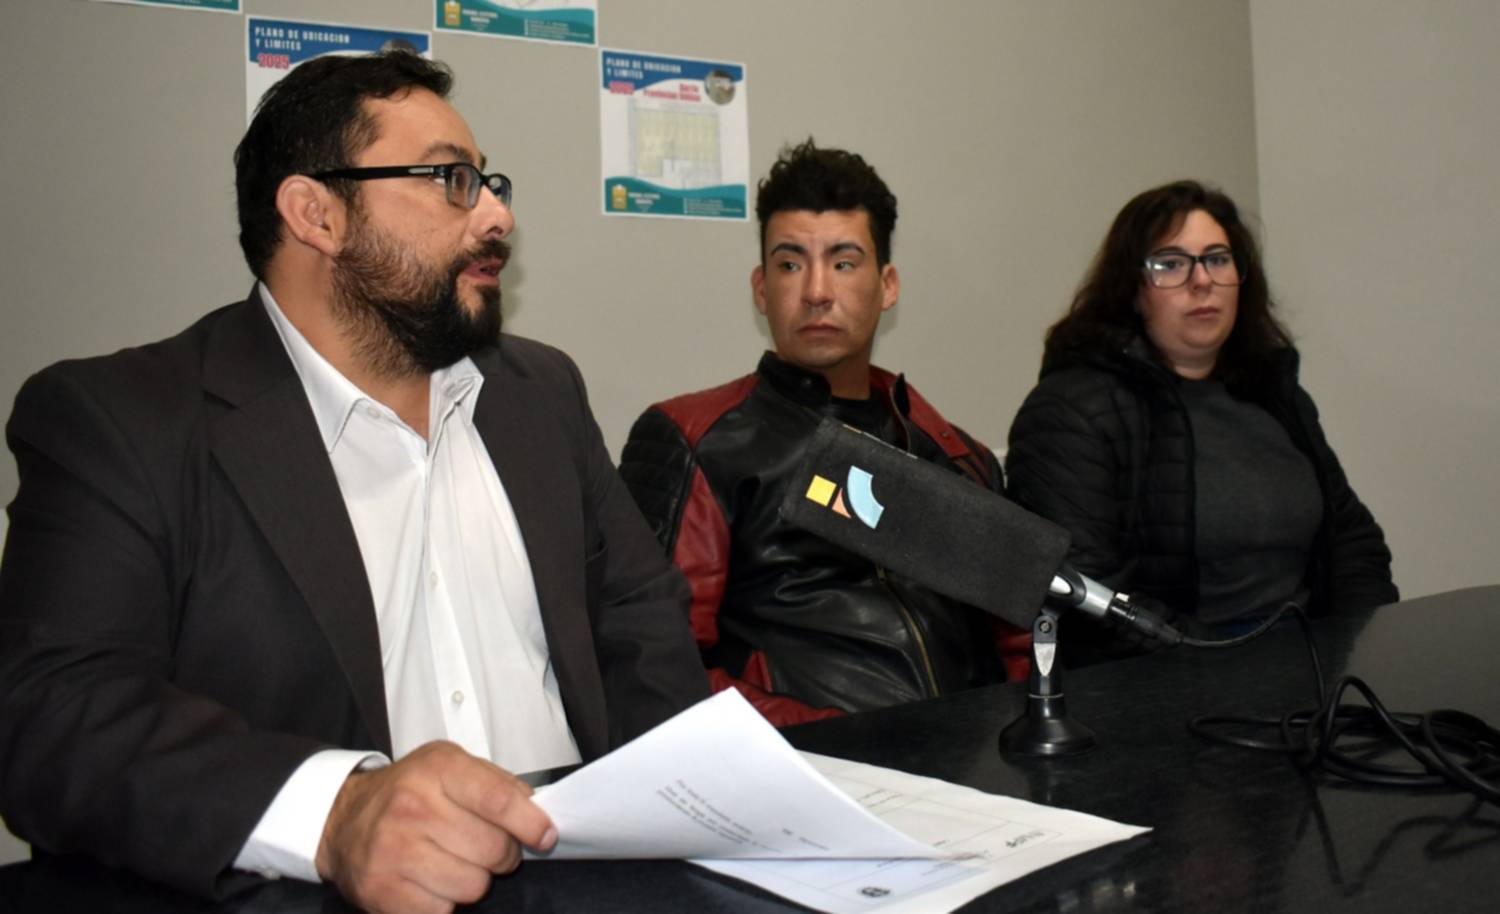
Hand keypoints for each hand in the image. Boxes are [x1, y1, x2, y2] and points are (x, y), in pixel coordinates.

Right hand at [315, 741, 556, 913]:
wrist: (343, 819)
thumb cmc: (409, 792)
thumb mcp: (450, 766)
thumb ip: (497, 784)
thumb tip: (538, 814)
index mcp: (437, 769)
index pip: (499, 800)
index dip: (530, 824)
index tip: (544, 836)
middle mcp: (413, 807)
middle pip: (493, 850)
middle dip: (502, 855)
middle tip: (487, 848)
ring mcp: (394, 850)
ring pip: (473, 886)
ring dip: (473, 880)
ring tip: (453, 862)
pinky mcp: (382, 890)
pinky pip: (443, 911)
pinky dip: (444, 902)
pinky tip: (429, 881)